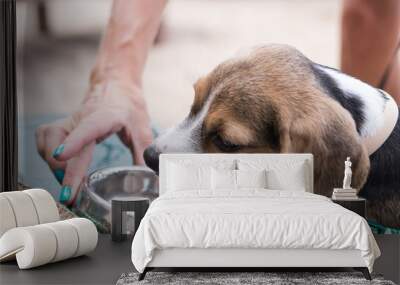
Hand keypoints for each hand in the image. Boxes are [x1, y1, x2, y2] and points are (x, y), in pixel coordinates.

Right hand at [35, 81, 152, 204]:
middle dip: (64, 171)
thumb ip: (144, 154)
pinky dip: (46, 156)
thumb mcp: (142, 129)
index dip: (74, 142)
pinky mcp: (63, 126)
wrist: (116, 84)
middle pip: (63, 141)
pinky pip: (45, 139)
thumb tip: (153, 178)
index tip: (62, 157)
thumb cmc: (129, 106)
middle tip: (72, 196)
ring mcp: (70, 121)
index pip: (87, 128)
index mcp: (105, 116)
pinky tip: (59, 169)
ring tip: (68, 184)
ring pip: (48, 140)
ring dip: (53, 164)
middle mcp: (82, 118)